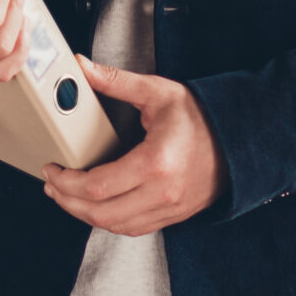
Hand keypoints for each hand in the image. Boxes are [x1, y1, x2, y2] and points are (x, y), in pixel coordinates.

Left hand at [40, 57, 222, 235]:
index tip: (52, 169)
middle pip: (100, 213)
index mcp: (155, 163)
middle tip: (52, 185)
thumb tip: (82, 67)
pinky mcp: (175, 215)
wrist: (244, 138)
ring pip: (115, 226)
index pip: (96, 187)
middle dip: (67, 201)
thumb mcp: (159, 92)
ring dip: (86, 215)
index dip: (66, 183)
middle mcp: (163, 193)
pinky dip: (110, 220)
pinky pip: (134, 228)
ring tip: (67, 196)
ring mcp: (170, 208)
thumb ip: (117, 81)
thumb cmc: (204, 116)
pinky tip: (97, 205)